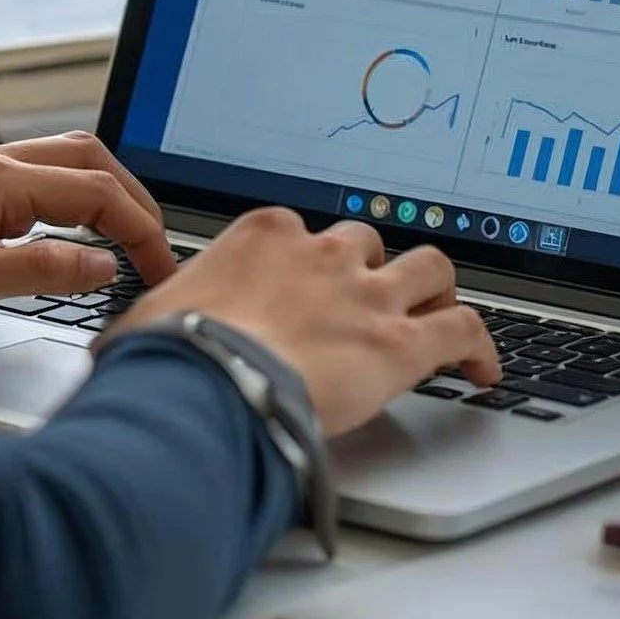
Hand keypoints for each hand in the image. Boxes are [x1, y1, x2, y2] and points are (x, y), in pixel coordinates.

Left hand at [0, 132, 177, 334]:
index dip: (139, 229)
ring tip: (128, 241)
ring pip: (59, 166)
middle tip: (157, 250)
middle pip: (86, 161)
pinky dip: (68, 204)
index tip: (159, 269)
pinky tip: (70, 238)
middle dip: (132, 199)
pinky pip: (30, 184)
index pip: (94, 190)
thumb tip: (102, 264)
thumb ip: (40, 272)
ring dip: (102, 196)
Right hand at [108, 209, 499, 435]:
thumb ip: (164, 317)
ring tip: (440, 315)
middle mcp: (321, 253)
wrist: (205, 385)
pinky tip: (484, 371)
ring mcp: (366, 294)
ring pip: (430, 267)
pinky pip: (464, 329)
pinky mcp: (401, 341)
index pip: (299, 233)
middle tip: (374, 298)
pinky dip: (481, 347)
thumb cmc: (170, 357)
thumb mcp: (151, 319)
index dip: (309, 262)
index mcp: (262, 237)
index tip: (307, 284)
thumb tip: (134, 343)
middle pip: (369, 241)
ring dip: (437, 289)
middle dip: (375, 267)